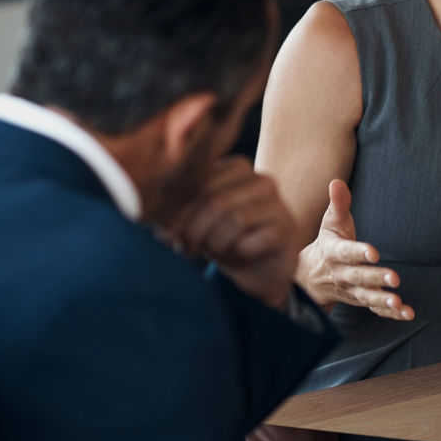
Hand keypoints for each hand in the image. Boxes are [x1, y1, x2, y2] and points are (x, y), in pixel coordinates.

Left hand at [163, 156, 297, 308]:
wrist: (260, 271)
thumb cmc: (225, 241)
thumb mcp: (198, 223)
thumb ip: (178, 215)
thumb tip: (154, 222)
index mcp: (236, 168)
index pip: (200, 182)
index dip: (179, 211)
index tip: (167, 235)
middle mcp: (260, 180)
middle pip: (215, 200)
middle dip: (194, 230)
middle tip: (185, 249)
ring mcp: (278, 203)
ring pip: (234, 220)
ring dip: (215, 244)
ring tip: (212, 254)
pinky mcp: (286, 229)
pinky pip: (251, 240)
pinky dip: (236, 254)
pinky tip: (236, 258)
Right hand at [297, 179, 413, 320]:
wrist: (311, 277)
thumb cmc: (328, 243)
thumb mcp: (330, 223)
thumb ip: (338, 203)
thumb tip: (336, 181)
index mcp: (334, 252)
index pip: (346, 252)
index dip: (358, 252)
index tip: (374, 252)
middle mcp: (342, 274)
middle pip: (358, 277)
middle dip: (375, 278)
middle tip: (394, 279)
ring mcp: (351, 290)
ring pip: (366, 297)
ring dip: (382, 301)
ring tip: (398, 302)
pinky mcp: (361, 300)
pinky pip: (375, 310)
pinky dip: (391, 314)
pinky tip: (408, 313)